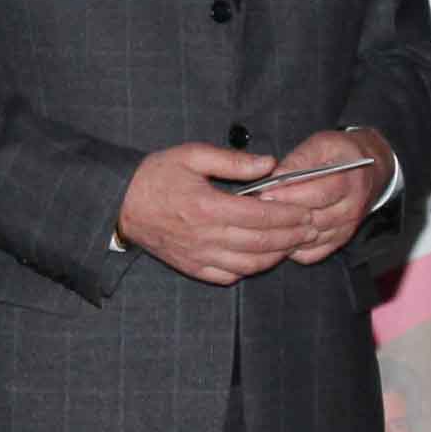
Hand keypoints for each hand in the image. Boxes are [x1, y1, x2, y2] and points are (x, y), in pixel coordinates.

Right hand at [117, 138, 294, 286]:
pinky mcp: (192, 267)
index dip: (288, 215)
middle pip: (261, 242)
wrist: (119, 204)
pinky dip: (250, 270)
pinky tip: (261, 259)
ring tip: (292, 244)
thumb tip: (269, 163)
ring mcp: (199, 256)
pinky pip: (228, 276)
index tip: (307, 210)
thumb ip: (233, 161)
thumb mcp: (191, 155)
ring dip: (275, 256)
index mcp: (208, 207)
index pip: (261, 215)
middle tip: (311, 228)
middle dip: (291, 236)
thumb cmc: (155, 176)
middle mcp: (206, 236)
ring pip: (249, 265)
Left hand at [239, 127, 389, 268]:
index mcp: (349, 181)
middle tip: (258, 209)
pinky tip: (280, 235)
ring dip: (285, 233)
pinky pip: (311, 254)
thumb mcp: (323, 144)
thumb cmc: (341, 154)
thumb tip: (277, 175)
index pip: (318, 193)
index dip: (289, 195)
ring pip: (309, 239)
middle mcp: (351, 209)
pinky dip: (293, 249)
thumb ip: (300, 158)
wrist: (369, 172)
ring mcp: (345, 229)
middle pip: (313, 219)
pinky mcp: (338, 242)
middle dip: (283, 214)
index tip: (265, 193)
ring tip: (264, 222)